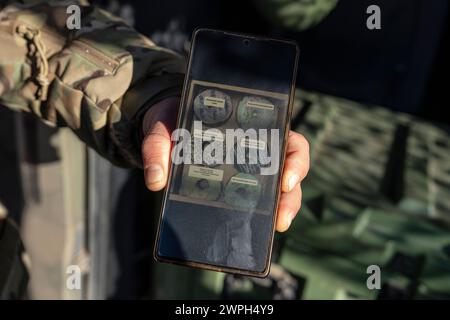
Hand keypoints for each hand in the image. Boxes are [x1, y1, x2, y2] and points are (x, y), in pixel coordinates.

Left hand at [141, 97, 309, 231]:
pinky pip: (253, 203)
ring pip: (278, 192)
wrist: (162, 129)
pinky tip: (249, 229)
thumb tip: (157, 181)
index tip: (285, 179)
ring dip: (281, 210)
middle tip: (281, 217)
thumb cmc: (170, 121)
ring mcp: (247, 171)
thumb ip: (157, 147)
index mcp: (250, 128)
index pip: (288, 141)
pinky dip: (256, 217)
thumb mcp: (163, 127)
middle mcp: (256, 150)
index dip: (295, 160)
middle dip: (290, 197)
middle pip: (289, 172)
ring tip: (274, 227)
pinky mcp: (234, 187)